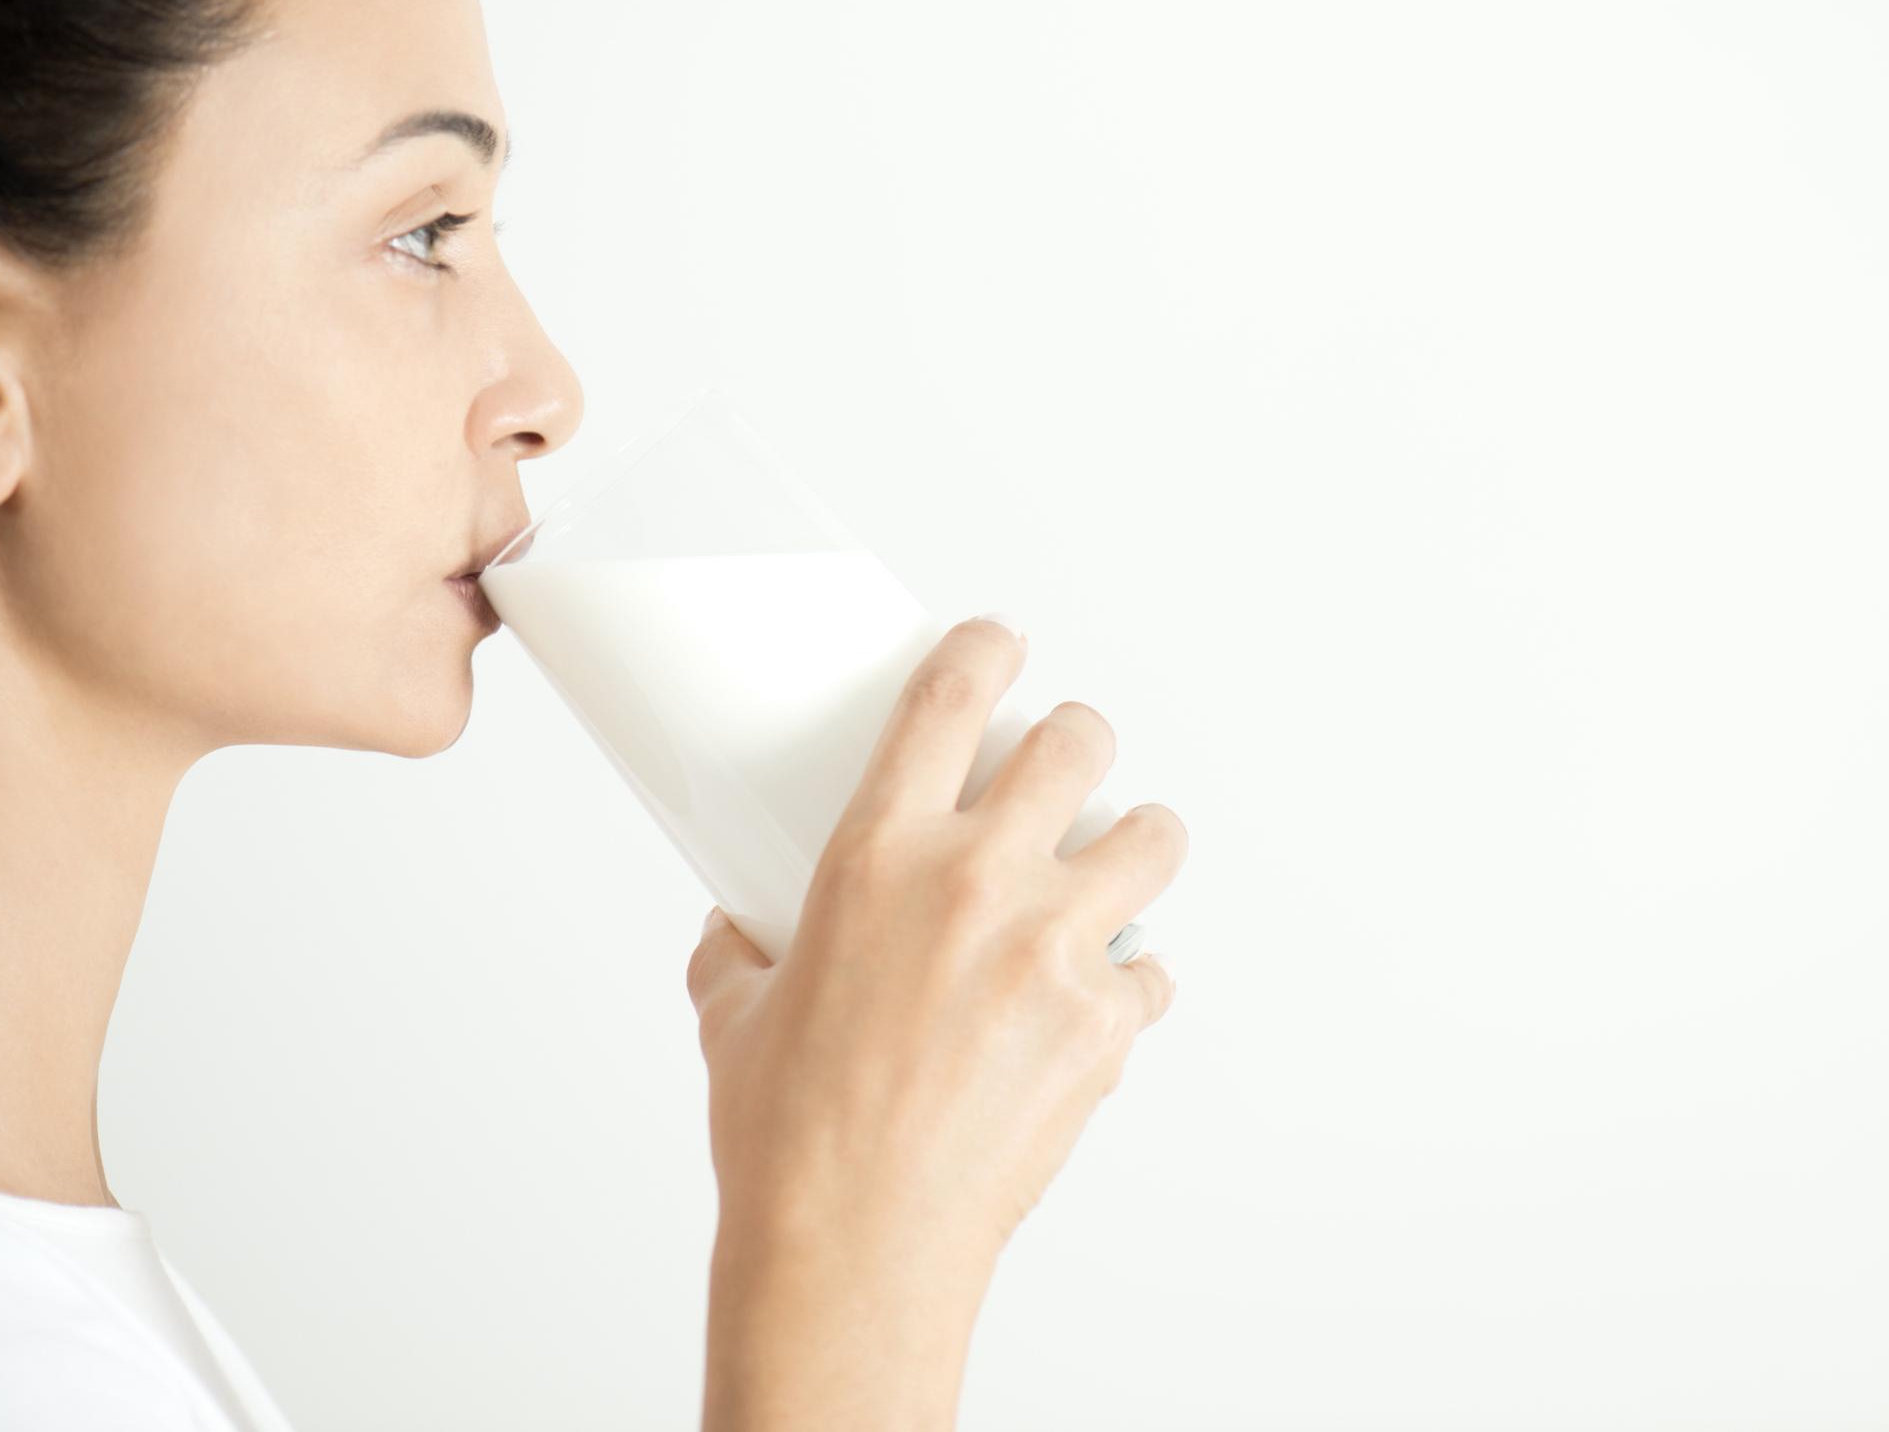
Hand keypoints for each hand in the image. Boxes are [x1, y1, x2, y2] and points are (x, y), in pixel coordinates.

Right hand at [685, 614, 1182, 1429]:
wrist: (852, 1247)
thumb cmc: (786, 1136)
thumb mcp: (734, 1014)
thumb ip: (737, 949)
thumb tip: (732, 926)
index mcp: (877, 855)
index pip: (951, 696)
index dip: (989, 647)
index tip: (1003, 641)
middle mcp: (975, 881)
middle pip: (1078, 740)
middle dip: (1077, 739)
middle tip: (1064, 765)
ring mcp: (1052, 949)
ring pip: (1152, 835)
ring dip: (1137, 839)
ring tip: (1117, 858)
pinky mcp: (1102, 1024)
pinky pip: (1155, 971)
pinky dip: (1133, 981)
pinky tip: (1102, 998)